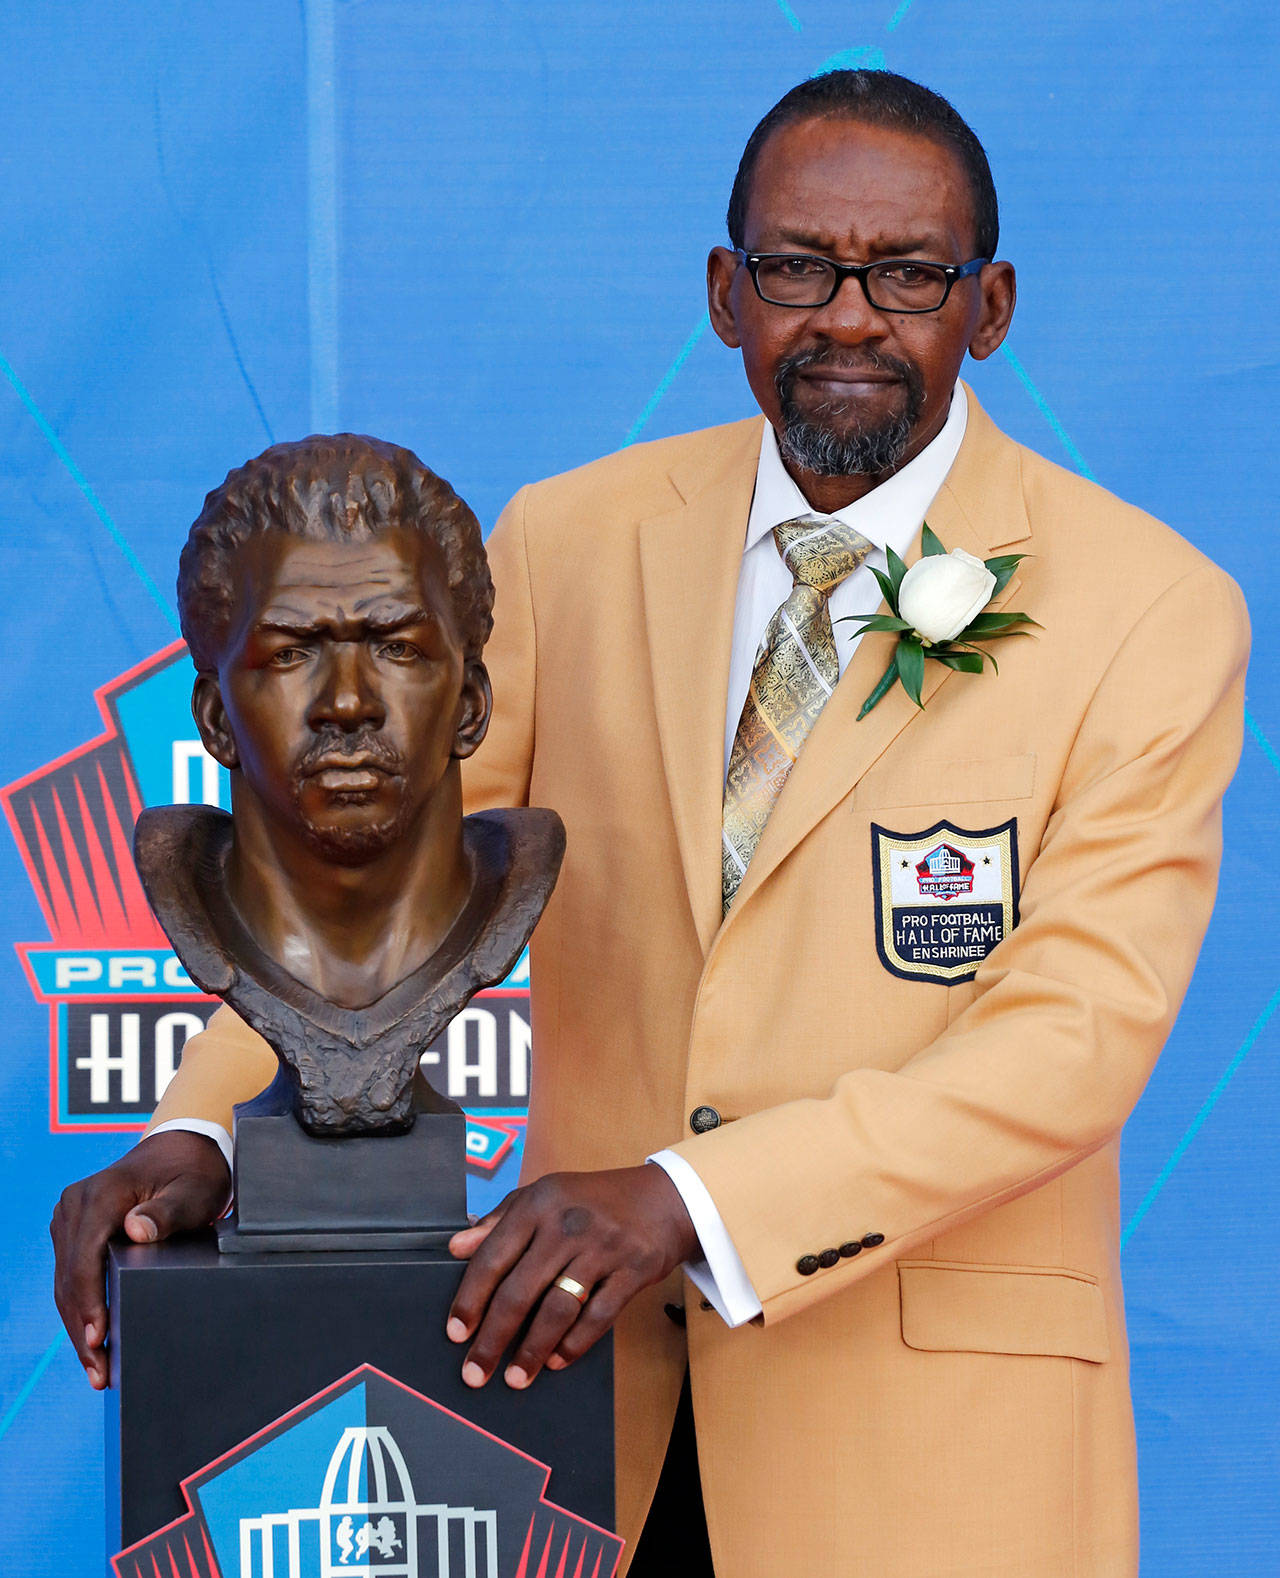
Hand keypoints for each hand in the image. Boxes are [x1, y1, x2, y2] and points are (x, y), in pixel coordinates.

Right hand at [50, 1130, 230, 1389]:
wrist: (184, 1148)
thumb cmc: (193, 1172)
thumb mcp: (192, 1192)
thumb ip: (167, 1212)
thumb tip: (136, 1230)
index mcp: (99, 1196)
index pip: (83, 1261)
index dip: (89, 1305)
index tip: (99, 1339)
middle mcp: (75, 1204)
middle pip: (69, 1279)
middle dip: (83, 1329)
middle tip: (99, 1372)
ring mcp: (71, 1216)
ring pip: (66, 1282)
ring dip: (78, 1325)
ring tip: (96, 1367)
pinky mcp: (75, 1228)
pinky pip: (71, 1273)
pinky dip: (80, 1307)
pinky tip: (92, 1338)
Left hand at [446, 1165, 698, 1389]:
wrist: (663, 1198)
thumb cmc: (593, 1199)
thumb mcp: (544, 1195)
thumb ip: (499, 1220)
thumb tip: (456, 1247)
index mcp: (538, 1204)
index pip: (492, 1257)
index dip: (470, 1299)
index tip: (455, 1333)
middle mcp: (566, 1225)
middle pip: (520, 1291)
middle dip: (493, 1338)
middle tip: (475, 1372)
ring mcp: (601, 1248)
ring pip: (557, 1309)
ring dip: (532, 1350)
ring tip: (515, 1377)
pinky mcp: (632, 1270)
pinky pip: (598, 1316)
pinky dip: (575, 1344)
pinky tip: (557, 1361)